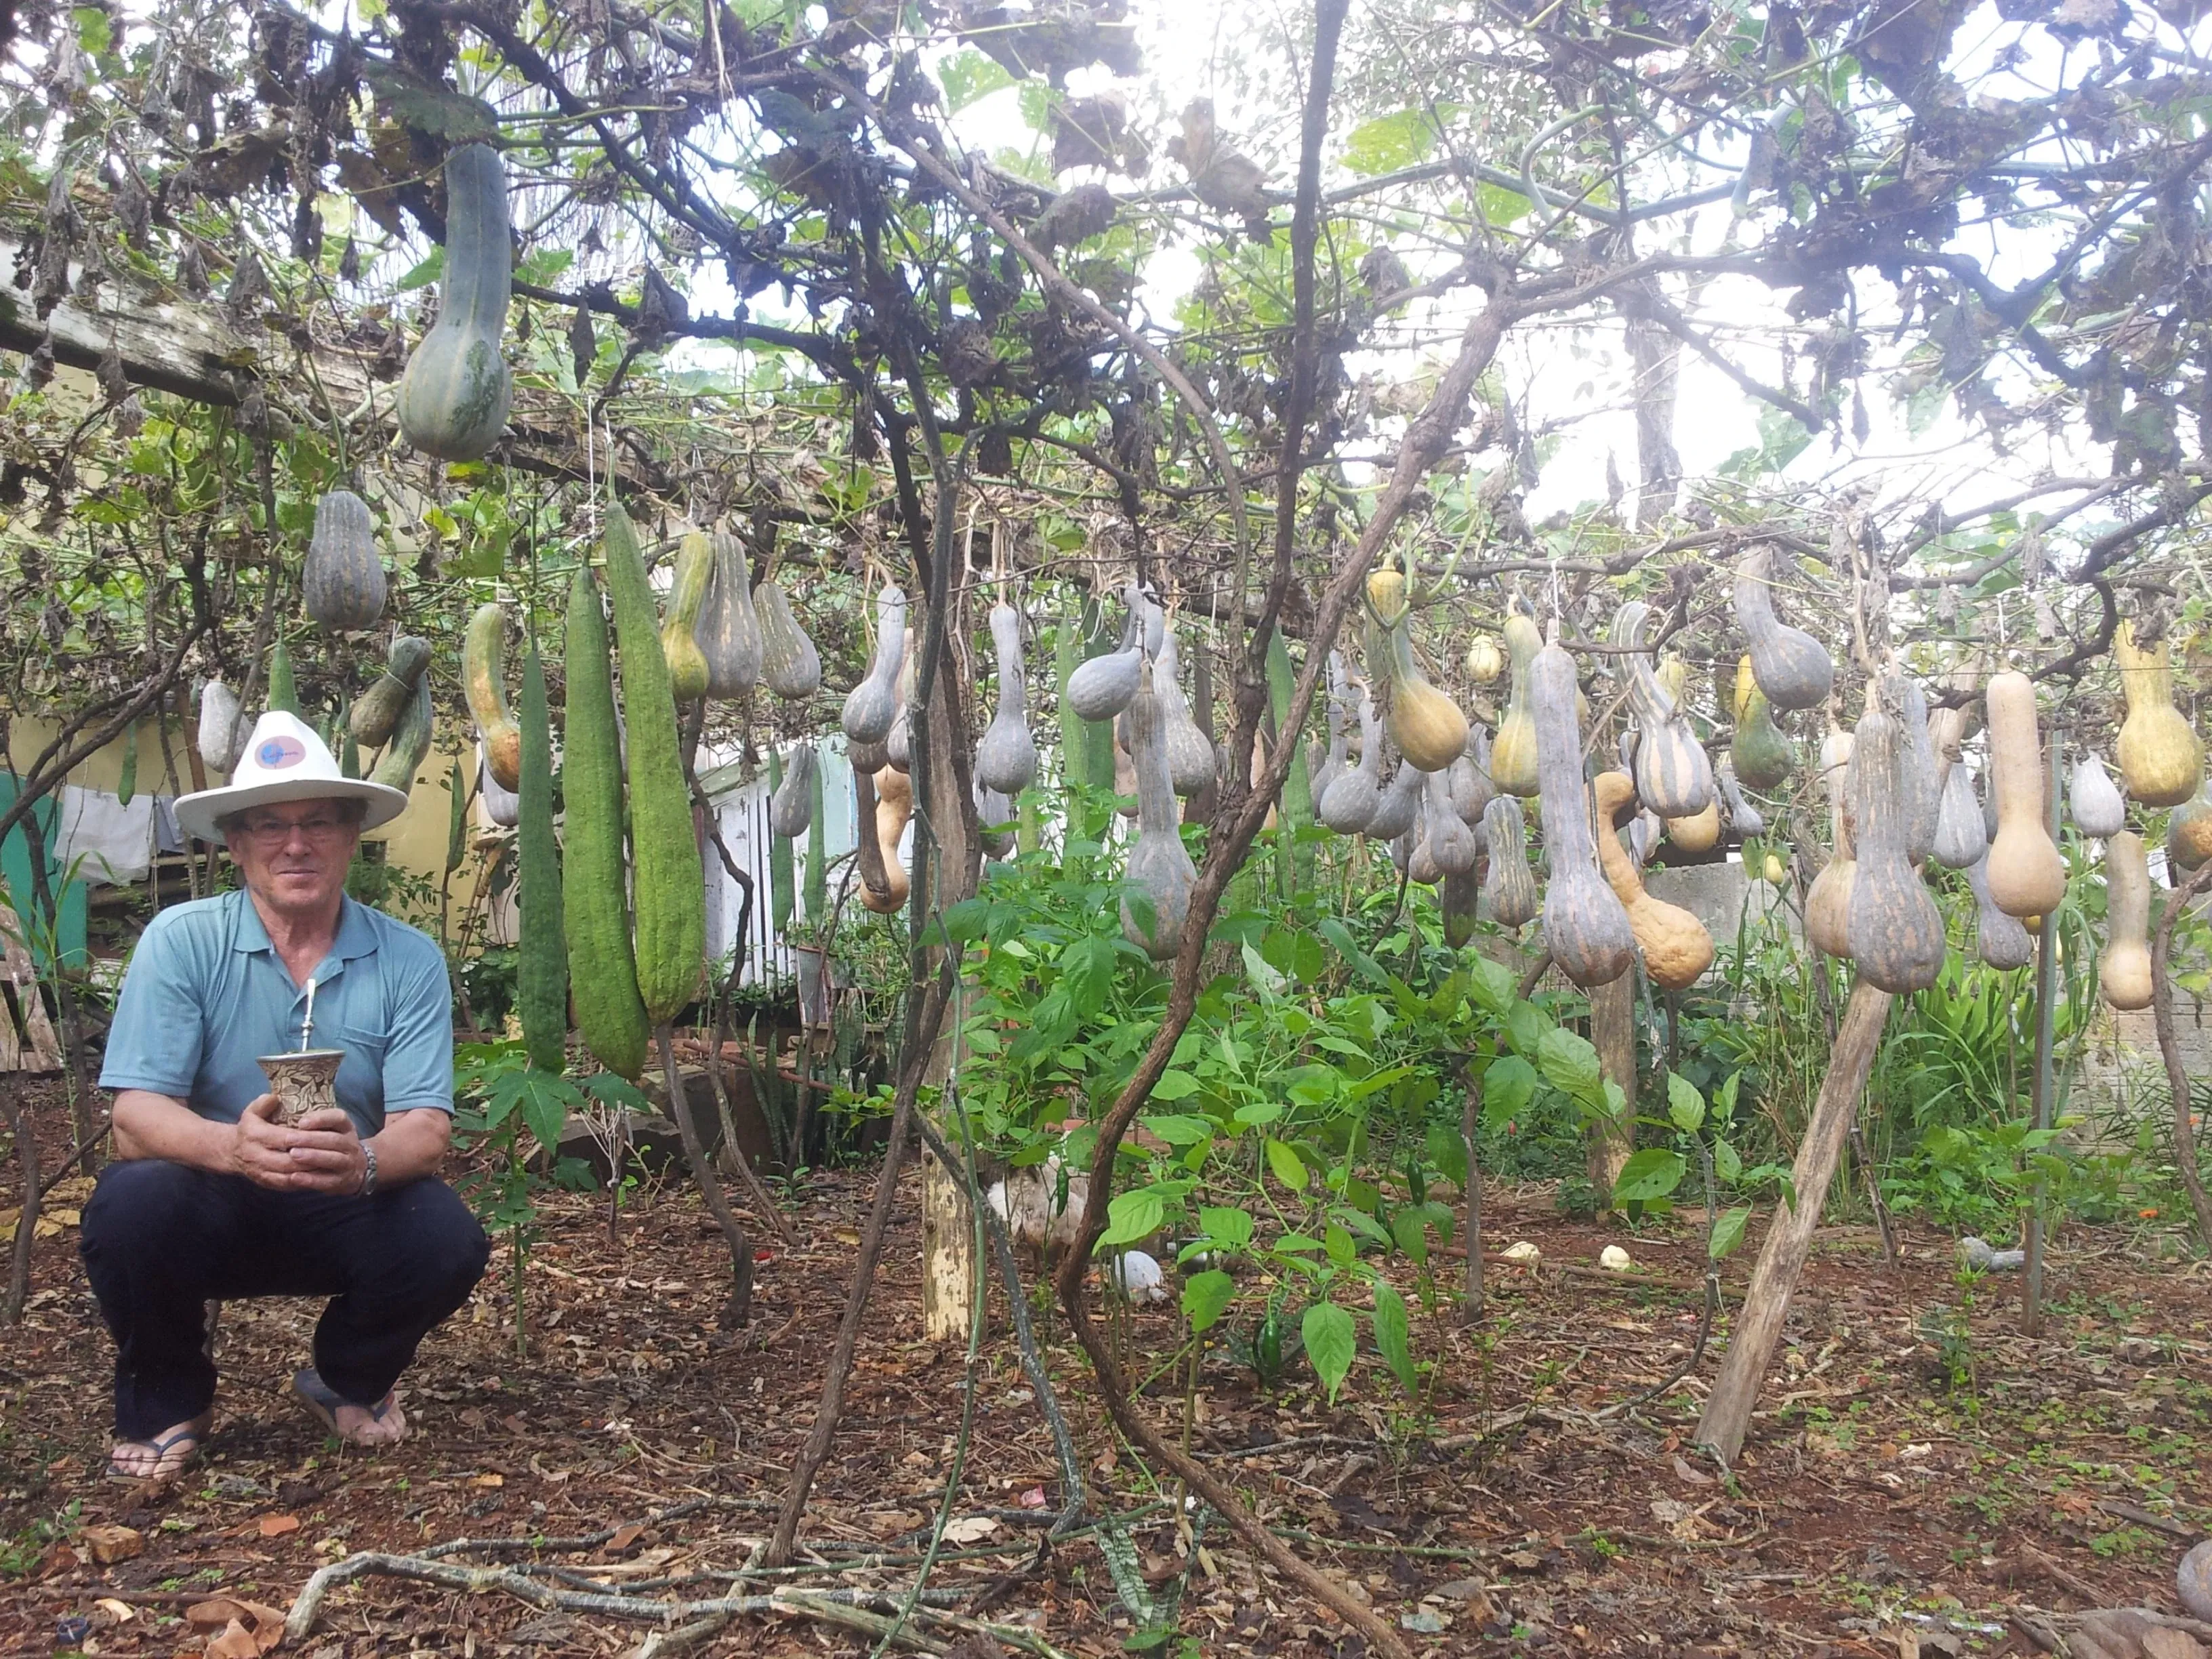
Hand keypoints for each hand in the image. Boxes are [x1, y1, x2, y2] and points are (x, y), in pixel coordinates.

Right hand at [227, 1097, 364, 1192]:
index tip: (322, 1134)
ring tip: (329, 1164)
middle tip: (332, 1152)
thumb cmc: (250, 1128)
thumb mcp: (252, 1112)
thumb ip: (263, 1104)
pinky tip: (319, 1174)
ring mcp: (260, 1173)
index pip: (283, 1137)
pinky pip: (287, 1185)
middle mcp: (255, 1156)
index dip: (304, 1138)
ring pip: (289, 1176)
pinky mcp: (266, 1183)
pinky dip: (304, 1181)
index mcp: (254, 1135)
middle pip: (287, 1160)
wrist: (234, 1152)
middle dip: (310, 1157)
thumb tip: (275, 1097)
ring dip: (310, 1172)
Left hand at [284, 1106, 368, 1194]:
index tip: (300, 1122)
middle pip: (334, 1140)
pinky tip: (294, 1177)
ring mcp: (348, 1163)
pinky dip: (311, 1179)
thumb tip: (275, 1102)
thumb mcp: (329, 1128)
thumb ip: (309, 1119)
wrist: (355, 1168)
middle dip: (311, 1139)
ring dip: (312, 1157)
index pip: (338, 1118)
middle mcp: (350, 1144)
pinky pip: (327, 1181)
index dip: (321, 1119)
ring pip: (333, 1159)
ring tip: (292, 1155)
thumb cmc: (330, 1144)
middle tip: (288, 1139)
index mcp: (345, 1127)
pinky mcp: (342, 1181)